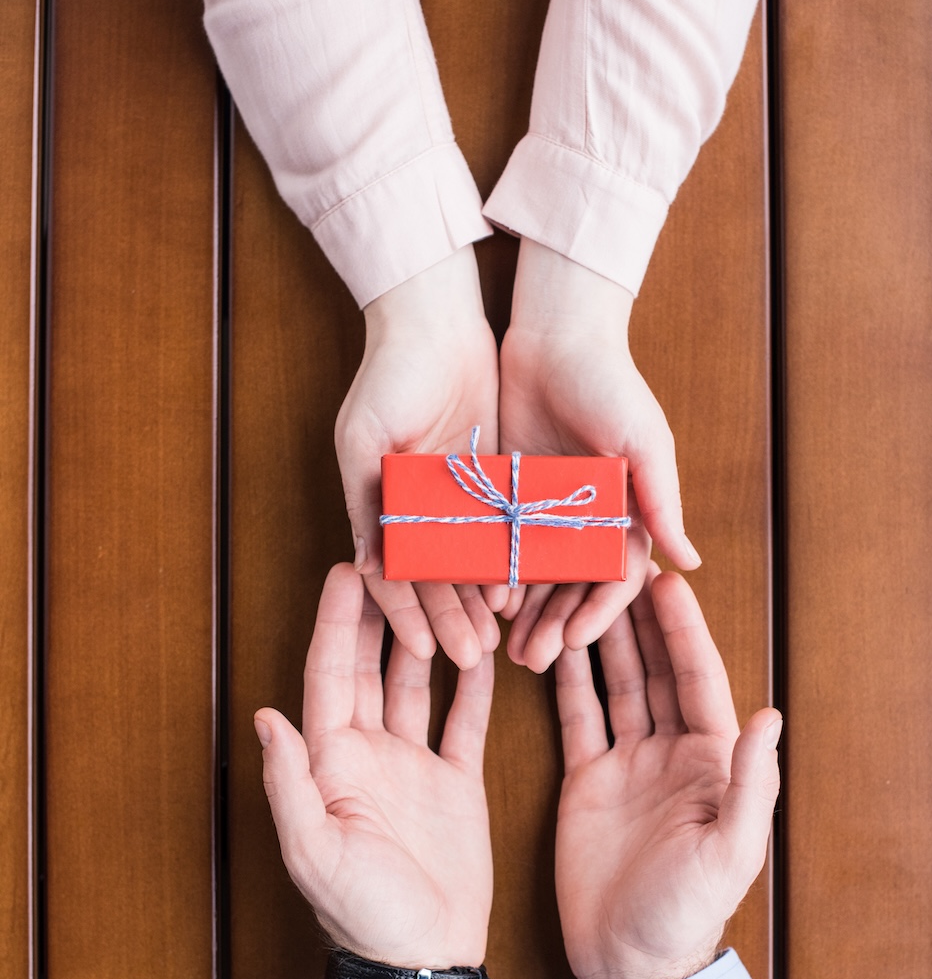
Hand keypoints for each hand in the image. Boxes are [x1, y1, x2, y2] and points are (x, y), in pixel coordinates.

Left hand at [254, 563, 494, 978]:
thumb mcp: (316, 851)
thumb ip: (291, 784)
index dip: (335, 620)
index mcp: (331, 761)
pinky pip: (463, 719)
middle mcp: (367, 752)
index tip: (349, 566)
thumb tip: (267, 715)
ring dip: (430, 634)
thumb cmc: (362, 914)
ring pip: (418, 681)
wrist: (421, 959)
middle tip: (400, 553)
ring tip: (449, 582)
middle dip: (382, 608)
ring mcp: (412, 764)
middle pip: (370, 663)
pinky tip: (487, 641)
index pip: (329, 674)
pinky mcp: (455, 781)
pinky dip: (473, 681)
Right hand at [335, 245, 504, 670]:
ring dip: (480, 601)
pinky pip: (503, 531)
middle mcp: (420, 510)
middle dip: (452, 619)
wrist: (436, 320)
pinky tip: (521, 593)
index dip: (409, 613)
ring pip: (471, 564)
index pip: (397, 575)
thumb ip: (365, 503)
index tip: (425, 649)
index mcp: (383, 505)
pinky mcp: (495, 481)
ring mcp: (458, 498)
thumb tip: (365, 568)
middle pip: (437, 579)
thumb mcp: (363, 439)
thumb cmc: (387, 376)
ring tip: (499, 640)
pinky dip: (509, 562)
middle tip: (471, 658)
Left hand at [497, 240, 699, 672]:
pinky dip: (491, 576)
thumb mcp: (643, 442)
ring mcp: (545, 512)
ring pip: (534, 578)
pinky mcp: (507, 496)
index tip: (577, 641)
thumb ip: (661, 502)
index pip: (615, 581)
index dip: (598, 613)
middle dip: (554, 627)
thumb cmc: (612, 383)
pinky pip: (498, 546)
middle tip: (532, 661)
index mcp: (627, 515)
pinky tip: (477, 602)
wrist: (556, 334)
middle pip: (571, 590)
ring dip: (522, 615)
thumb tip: (692, 562)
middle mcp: (587, 522)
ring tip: (503, 648)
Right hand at [554, 567, 779, 978]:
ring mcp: (628, 763)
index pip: (698, 680)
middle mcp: (672, 753)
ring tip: (577, 587)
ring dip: (600, 638)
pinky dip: (564, 679)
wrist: (629, 962)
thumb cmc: (687, 913)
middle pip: (655, 669)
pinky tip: (549, 640)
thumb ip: (750, 784)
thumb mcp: (729, 853)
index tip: (664, 581)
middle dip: (638, 617)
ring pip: (615, 683)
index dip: (683, 630)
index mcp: (713, 762)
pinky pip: (576, 717)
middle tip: (616, 563)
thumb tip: (769, 715)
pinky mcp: (587, 779)